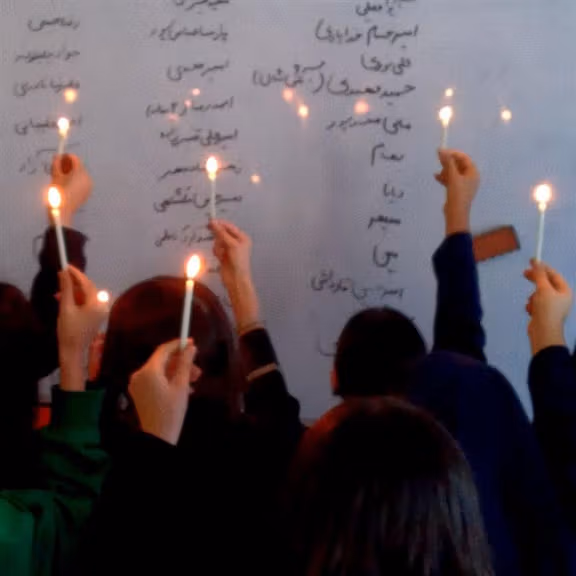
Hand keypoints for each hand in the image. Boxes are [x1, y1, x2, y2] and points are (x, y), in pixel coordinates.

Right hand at [51, 154, 92, 226]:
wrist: (62, 211)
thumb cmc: (58, 194)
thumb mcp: (55, 176)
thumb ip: (56, 164)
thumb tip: (57, 156)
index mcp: (80, 173)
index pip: (75, 159)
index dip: (65, 156)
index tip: (58, 157)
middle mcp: (87, 179)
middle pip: (78, 166)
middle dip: (68, 165)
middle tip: (57, 166)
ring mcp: (88, 186)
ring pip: (80, 174)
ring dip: (71, 172)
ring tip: (60, 176)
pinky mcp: (87, 192)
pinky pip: (81, 182)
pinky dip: (74, 180)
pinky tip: (65, 183)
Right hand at [58, 267, 107, 390]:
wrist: (73, 351)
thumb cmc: (69, 330)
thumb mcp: (66, 307)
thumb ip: (66, 289)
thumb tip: (64, 273)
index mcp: (97, 303)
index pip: (87, 283)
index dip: (76, 274)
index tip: (66, 266)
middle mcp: (102, 306)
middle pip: (88, 289)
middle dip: (74, 282)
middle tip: (61, 276)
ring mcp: (100, 311)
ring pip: (86, 296)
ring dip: (73, 292)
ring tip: (58, 292)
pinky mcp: (96, 316)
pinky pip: (86, 303)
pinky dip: (76, 299)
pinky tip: (63, 299)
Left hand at [129, 340, 200, 444]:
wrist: (158, 437)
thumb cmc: (171, 412)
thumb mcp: (181, 386)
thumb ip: (185, 364)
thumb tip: (191, 347)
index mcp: (148, 371)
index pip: (163, 350)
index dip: (178, 344)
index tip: (192, 342)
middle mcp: (139, 374)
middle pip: (163, 361)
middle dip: (181, 362)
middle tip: (198, 369)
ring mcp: (137, 384)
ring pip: (161, 370)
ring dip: (178, 372)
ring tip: (194, 381)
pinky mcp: (139, 392)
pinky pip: (156, 379)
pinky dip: (169, 380)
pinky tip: (184, 388)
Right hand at [210, 219, 259, 331]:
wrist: (235, 279)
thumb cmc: (238, 262)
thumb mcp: (231, 245)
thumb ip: (222, 233)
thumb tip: (213, 223)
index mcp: (242, 238)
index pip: (229, 227)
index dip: (220, 224)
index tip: (211, 221)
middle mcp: (236, 242)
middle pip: (222, 233)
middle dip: (219, 238)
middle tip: (215, 237)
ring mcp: (229, 249)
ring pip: (218, 241)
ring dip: (218, 246)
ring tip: (222, 254)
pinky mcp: (223, 255)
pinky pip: (216, 249)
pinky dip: (217, 252)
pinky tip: (220, 258)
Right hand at [435, 149, 479, 235]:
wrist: (455, 213)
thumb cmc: (457, 194)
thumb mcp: (452, 177)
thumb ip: (447, 162)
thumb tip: (441, 150)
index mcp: (473, 173)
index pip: (464, 158)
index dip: (454, 154)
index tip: (443, 152)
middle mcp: (470, 177)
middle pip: (459, 165)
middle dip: (449, 163)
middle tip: (439, 161)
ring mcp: (464, 184)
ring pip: (454, 172)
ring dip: (445, 170)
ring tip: (438, 173)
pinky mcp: (457, 190)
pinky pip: (451, 180)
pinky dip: (444, 178)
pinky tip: (436, 177)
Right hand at [524, 259, 571, 354]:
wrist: (543, 332)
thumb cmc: (547, 310)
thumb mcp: (544, 289)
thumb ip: (539, 275)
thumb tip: (537, 263)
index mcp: (564, 291)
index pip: (553, 274)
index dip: (542, 267)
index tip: (532, 261)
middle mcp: (559, 298)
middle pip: (545, 283)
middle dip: (535, 281)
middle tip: (524, 273)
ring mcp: (551, 306)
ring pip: (537, 294)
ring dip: (532, 297)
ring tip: (533, 303)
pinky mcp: (542, 313)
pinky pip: (534, 304)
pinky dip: (531, 306)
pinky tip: (531, 311)